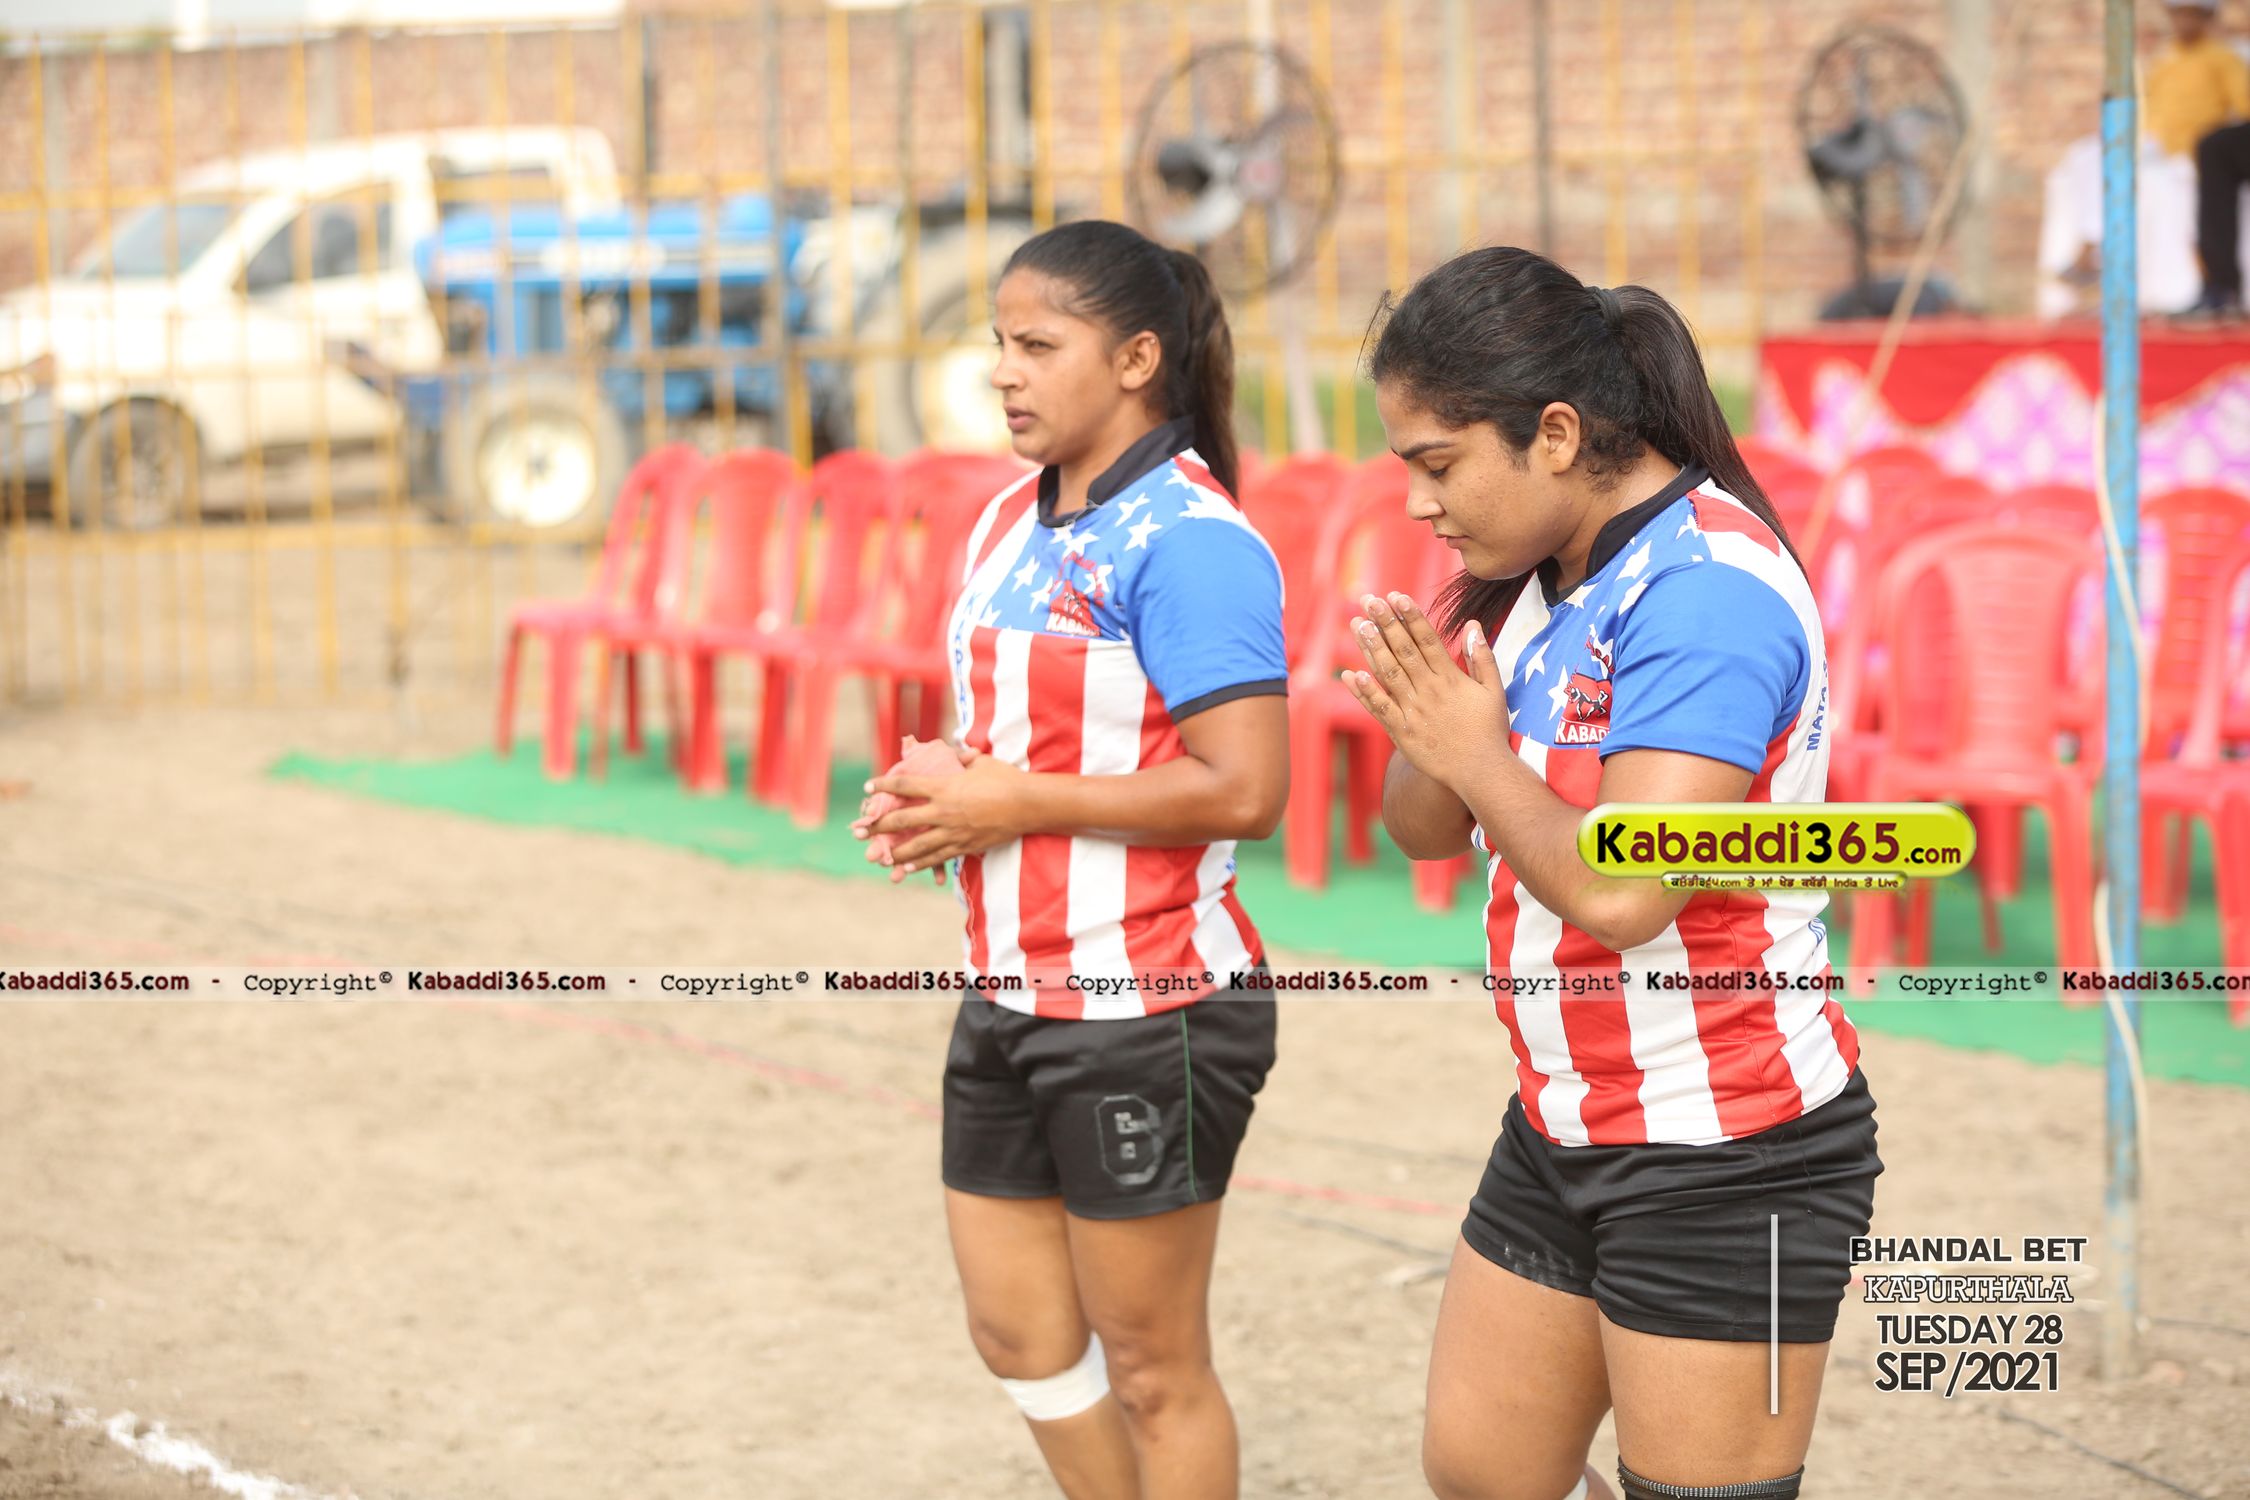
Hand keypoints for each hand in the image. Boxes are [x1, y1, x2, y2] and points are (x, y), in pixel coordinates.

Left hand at [853, 746, 1026, 883]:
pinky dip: (921, 863)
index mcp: (944, 787)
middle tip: (860, 831)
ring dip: (896, 852)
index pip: (905, 785)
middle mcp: (943, 811)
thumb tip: (956, 752)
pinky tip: (908, 867)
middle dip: (878, 826)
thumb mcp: (981, 762)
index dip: (883, 785)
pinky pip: (938, 857)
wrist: (1028, 805)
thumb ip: (963, 758)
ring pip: (917, 845)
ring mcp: (953, 831)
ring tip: (881, 857)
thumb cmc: (1006, 779)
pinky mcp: (965, 846)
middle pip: (902, 820)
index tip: (868, 787)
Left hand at [1346, 591, 1507, 793]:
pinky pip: (1379, 709)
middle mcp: (1429, 691)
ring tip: (1356, 625)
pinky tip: (1350, 674)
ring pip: (1388, 674)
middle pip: (1404, 650)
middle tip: (1368, 600)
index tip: (1396, 596)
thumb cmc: (1488, 730)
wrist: (1480, 771)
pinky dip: (1365, 692)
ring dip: (1371, 649)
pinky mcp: (1402, 732)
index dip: (1410, 616)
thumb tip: (1473, 625)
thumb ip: (1482, 657)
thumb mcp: (1494, 690)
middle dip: (1385, 623)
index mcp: (1450, 678)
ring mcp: (1413, 711)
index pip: (1427, 639)